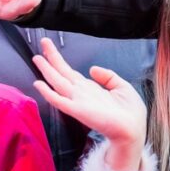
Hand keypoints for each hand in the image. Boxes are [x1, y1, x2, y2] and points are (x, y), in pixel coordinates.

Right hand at [32, 38, 146, 170]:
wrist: (133, 129)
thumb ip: (107, 76)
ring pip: (58, 82)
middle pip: (62, 73)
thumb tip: (91, 68)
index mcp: (90, 88)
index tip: (50, 47)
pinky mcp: (77, 110)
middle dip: (51, 58)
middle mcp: (81, 93)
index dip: (60, 60)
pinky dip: (48, 92)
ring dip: (47, 70)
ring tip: (36, 57)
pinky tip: (38, 84)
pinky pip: (59, 100)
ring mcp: (77, 101)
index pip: (70, 72)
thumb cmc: (129, 112)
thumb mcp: (121, 87)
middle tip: (42, 41)